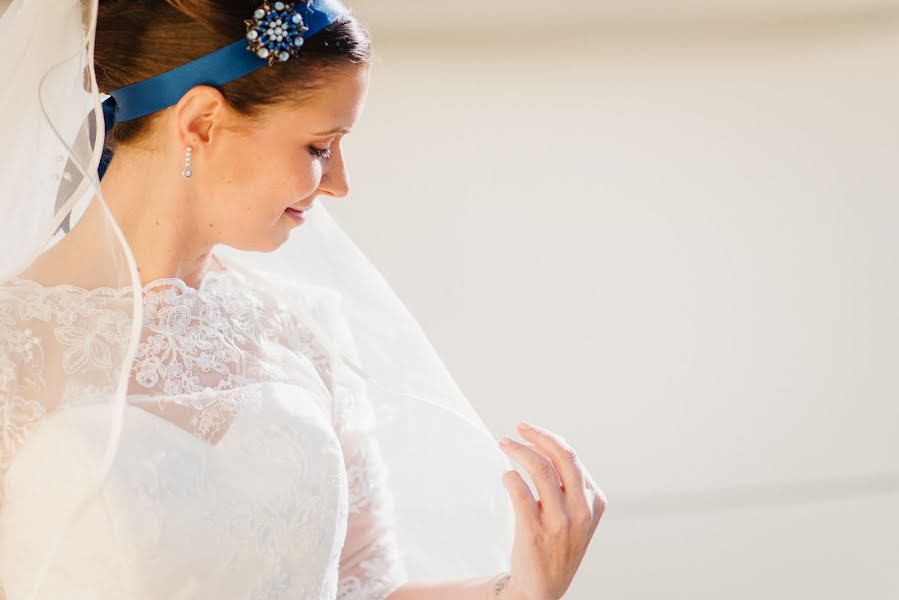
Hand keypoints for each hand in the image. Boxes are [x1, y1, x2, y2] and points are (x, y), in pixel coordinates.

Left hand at [495, 422, 605, 599]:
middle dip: (538, 436)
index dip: (549, 439)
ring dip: (518, 450)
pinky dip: (511, 476)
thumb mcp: (577, 515)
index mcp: (594, 502)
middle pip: (561, 457)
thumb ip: (570, 485)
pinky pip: (520, 492)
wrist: (542, 587)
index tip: (530, 430)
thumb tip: (548, 444)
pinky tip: (506, 474)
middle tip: (518, 428)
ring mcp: (560, 523)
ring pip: (540, 469)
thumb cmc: (557, 545)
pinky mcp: (535, 532)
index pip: (572, 458)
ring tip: (504, 444)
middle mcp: (581, 511)